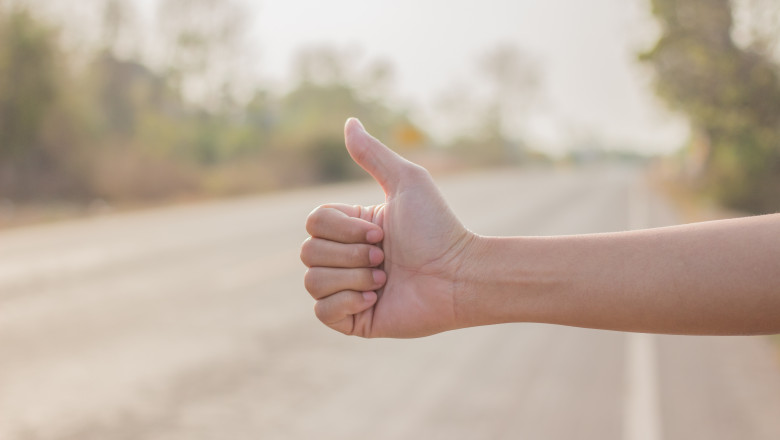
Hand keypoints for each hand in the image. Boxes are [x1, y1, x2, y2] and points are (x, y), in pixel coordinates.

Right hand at [301, 118, 475, 337]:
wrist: (458, 276)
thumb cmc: (438, 228)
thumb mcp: (406, 181)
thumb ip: (373, 154)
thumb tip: (349, 122)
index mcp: (351, 228)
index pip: (313, 222)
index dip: (344, 229)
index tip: (382, 232)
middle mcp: (345, 258)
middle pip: (308, 252)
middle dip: (352, 255)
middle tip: (387, 258)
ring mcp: (347, 289)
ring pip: (312, 282)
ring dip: (354, 278)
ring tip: (386, 280)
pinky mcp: (353, 320)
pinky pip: (321, 312)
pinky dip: (347, 303)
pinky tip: (375, 301)